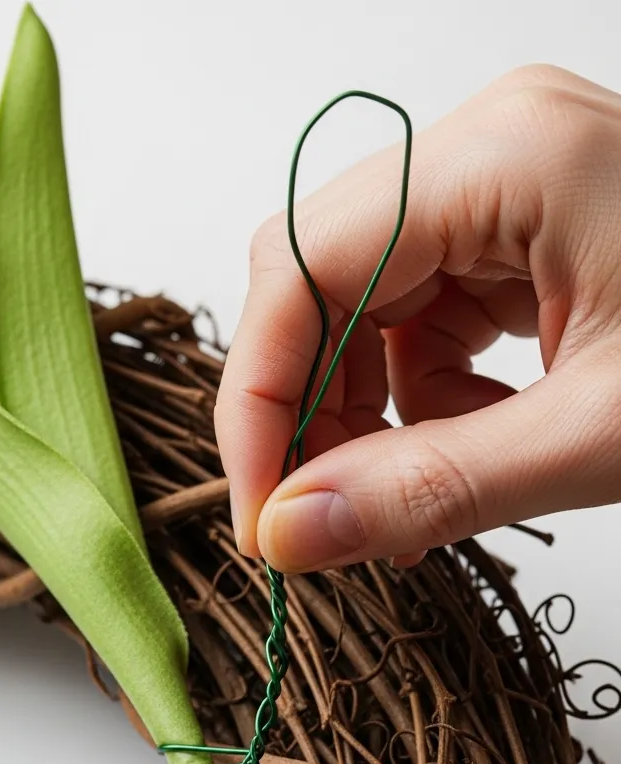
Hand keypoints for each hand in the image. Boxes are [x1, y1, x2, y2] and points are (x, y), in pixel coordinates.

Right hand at [216, 65, 620, 569]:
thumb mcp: (598, 438)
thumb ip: (433, 488)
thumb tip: (295, 532)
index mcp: (507, 157)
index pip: (302, 264)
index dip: (260, 396)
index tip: (264, 512)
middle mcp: (494, 147)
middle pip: (321, 275)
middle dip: (313, 407)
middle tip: (327, 517)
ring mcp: (512, 183)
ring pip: (367, 302)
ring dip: (372, 411)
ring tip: (417, 495)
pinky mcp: (530, 231)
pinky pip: (428, 313)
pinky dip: (429, 396)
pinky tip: (477, 443)